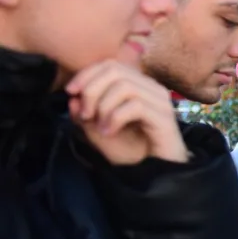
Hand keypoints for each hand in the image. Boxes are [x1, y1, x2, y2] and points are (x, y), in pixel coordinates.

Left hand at [66, 60, 186, 164]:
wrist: (157, 174)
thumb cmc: (132, 153)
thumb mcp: (99, 132)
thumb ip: (85, 115)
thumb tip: (73, 98)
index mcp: (139, 86)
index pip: (111, 64)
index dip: (87, 74)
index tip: (70, 93)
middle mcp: (152, 89)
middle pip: (116, 71)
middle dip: (92, 90)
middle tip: (85, 115)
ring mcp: (161, 102)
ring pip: (125, 86)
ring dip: (103, 106)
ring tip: (99, 127)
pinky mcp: (164, 117)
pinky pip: (135, 106)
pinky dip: (116, 118)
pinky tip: (110, 132)